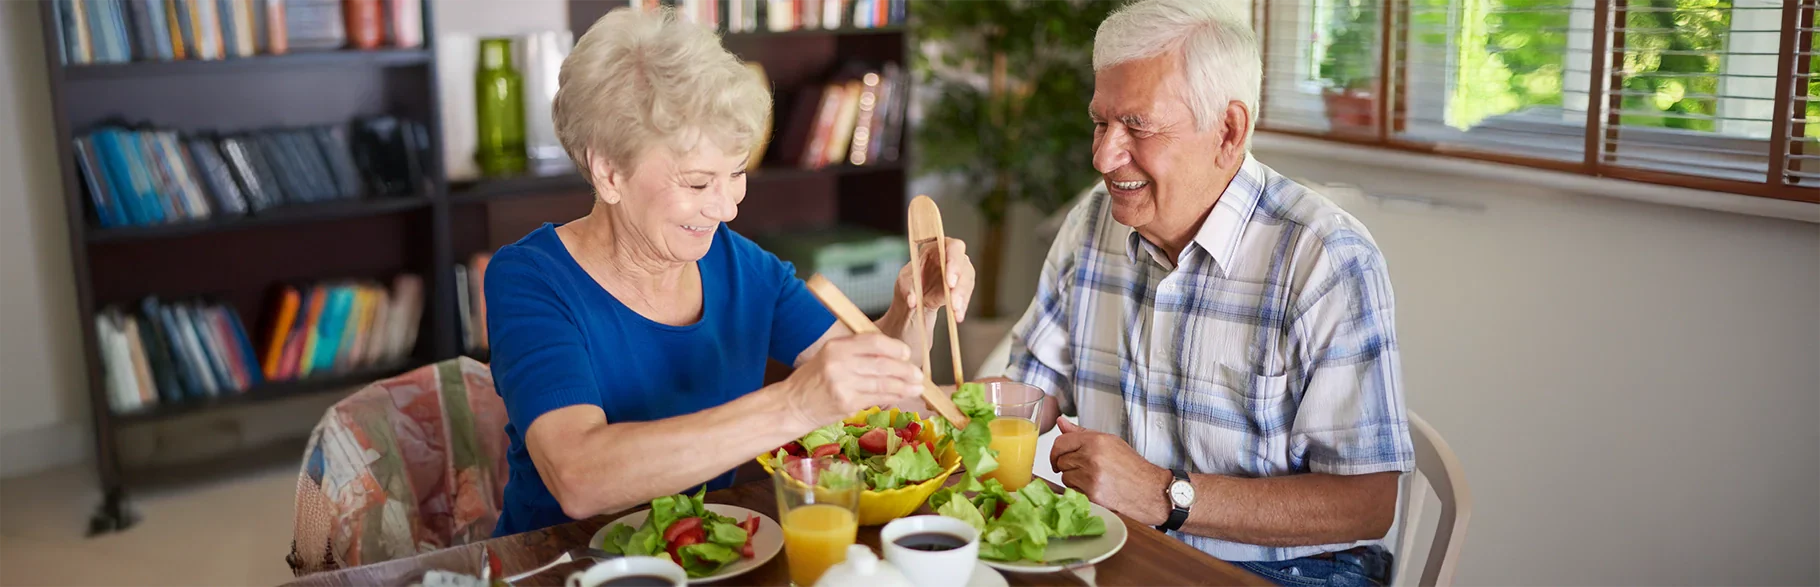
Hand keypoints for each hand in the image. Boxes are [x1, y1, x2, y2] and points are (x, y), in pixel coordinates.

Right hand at [782, 333, 925, 427]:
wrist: (792, 405)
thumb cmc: (813, 380)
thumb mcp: (830, 356)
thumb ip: (857, 353)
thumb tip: (892, 355)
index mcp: (836, 346)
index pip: (874, 341)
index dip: (895, 348)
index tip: (906, 354)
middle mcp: (839, 363)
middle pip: (883, 363)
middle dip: (905, 370)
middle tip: (918, 374)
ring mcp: (843, 384)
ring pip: (883, 383)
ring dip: (904, 386)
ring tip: (917, 388)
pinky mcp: (846, 403)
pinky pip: (877, 398)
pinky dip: (893, 397)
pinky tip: (902, 396)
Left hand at [895, 237, 975, 320]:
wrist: (915, 297)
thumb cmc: (910, 282)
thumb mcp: (904, 283)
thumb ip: (908, 290)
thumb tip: (912, 301)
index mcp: (937, 247)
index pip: (952, 247)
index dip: (954, 261)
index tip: (950, 281)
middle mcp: (952, 257)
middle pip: (963, 265)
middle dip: (960, 284)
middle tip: (953, 301)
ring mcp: (960, 272)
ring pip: (967, 282)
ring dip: (962, 298)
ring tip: (955, 312)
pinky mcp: (962, 288)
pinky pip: (965, 296)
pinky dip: (962, 307)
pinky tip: (958, 316)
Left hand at [1050, 417, 1172, 525]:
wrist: (1150, 491)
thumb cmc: (1132, 467)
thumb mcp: (1110, 442)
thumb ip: (1081, 433)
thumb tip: (1060, 422)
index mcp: (1096, 440)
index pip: (1061, 442)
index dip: (1056, 451)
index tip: (1058, 458)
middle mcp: (1092, 456)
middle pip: (1061, 460)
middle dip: (1068, 466)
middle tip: (1084, 469)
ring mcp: (1091, 476)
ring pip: (1065, 477)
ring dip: (1073, 480)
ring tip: (1092, 479)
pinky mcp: (1092, 494)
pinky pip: (1072, 491)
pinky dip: (1079, 491)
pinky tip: (1095, 489)